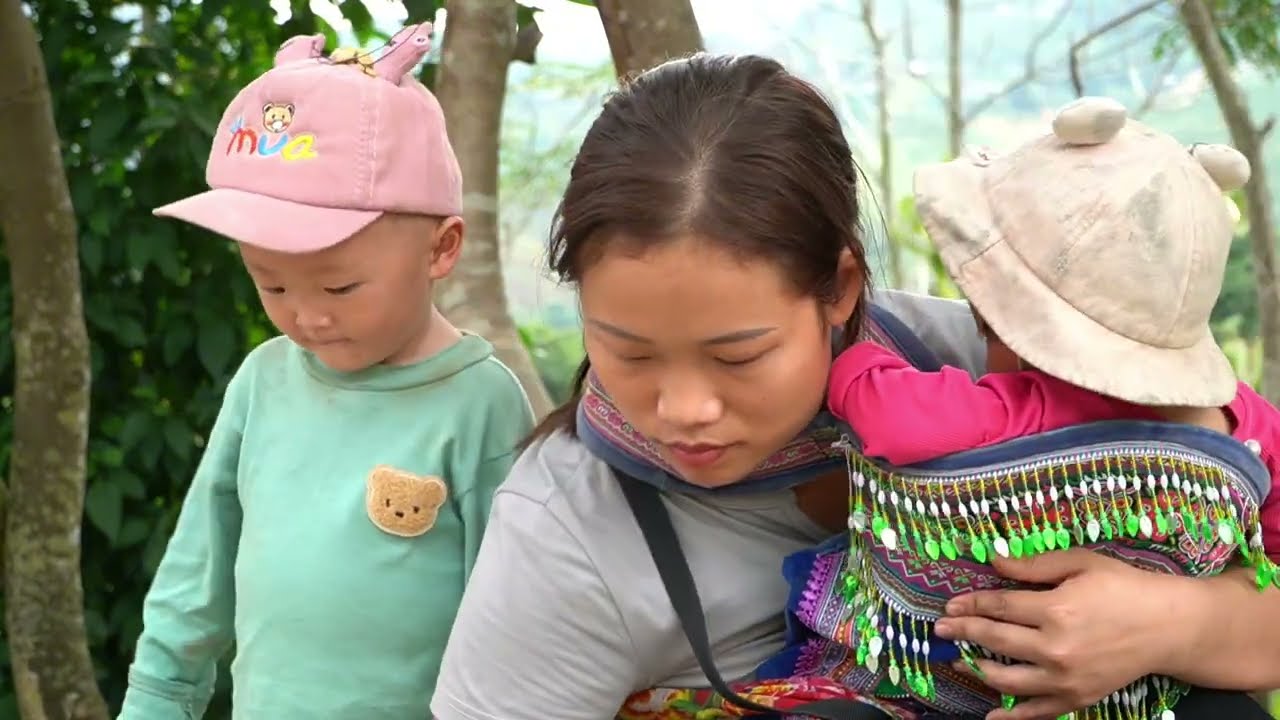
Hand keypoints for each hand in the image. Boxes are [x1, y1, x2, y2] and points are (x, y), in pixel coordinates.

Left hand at [933, 548, 1195, 719]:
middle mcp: (1057, 648)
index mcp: (1056, 610)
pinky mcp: (1078, 698)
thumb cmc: (1125, 587)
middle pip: (995, 639)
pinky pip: (1038, 713)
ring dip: (976, 669)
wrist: (1169, 627)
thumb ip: (1034, 566)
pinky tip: (989, 717)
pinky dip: (1012, 718)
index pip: (999, 607)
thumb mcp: (1081, 563)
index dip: (970, 604)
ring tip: (957, 660)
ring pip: (1007, 678)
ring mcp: (1066, 678)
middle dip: (963, 632)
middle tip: (939, 628)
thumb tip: (993, 561)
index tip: (950, 605)